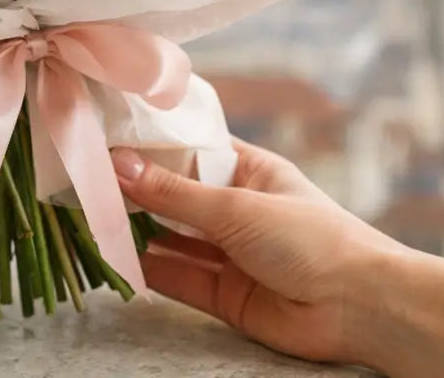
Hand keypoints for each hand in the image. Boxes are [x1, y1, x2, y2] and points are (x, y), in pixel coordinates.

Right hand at [113, 138, 401, 366]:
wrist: (360, 307)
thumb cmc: (311, 237)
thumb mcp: (237, 206)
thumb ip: (174, 193)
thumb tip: (118, 165)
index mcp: (250, 170)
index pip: (191, 151)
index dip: (151, 146)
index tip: (106, 137)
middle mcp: (237, 208)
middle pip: (176, 195)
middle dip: (136, 190)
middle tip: (84, 178)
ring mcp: (230, 252)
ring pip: (172, 238)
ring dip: (137, 229)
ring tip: (89, 215)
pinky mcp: (225, 294)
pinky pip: (178, 277)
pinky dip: (148, 269)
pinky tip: (116, 257)